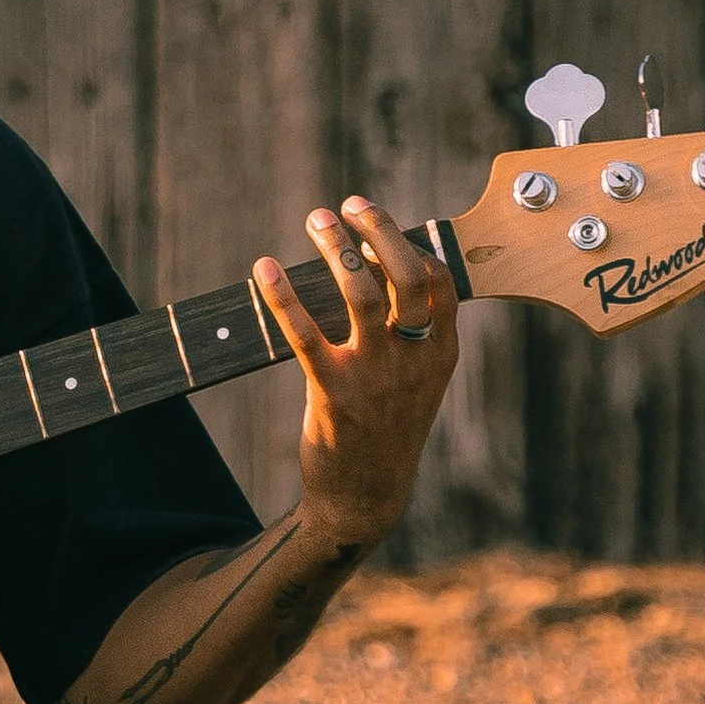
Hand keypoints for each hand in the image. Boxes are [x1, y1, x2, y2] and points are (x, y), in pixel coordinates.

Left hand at [254, 195, 457, 548]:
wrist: (365, 499)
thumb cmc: (387, 431)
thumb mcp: (418, 383)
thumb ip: (414, 335)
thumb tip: (381, 269)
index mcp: (440, 354)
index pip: (439, 281)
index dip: (410, 242)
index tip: (376, 221)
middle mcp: (414, 359)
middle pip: (407, 275)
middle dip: (378, 229)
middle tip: (349, 204)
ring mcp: (376, 376)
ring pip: (361, 292)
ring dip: (335, 248)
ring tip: (316, 220)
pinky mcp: (334, 393)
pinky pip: (305, 333)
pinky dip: (283, 295)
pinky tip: (264, 268)